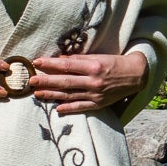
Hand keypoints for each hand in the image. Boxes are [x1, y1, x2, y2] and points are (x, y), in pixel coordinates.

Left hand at [28, 50, 147, 115]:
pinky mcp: (99, 104)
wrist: (135, 76)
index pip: (67, 65)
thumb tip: (60, 59)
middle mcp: (94, 81)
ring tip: (37, 94)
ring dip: (52, 94)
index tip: (37, 62)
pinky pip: (81, 107)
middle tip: (31, 81)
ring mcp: (96, 94)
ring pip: (69, 95)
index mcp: (93, 66)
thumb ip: (79, 60)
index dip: (50, 64)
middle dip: (46, 81)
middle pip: (65, 81)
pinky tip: (57, 108)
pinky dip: (69, 108)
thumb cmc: (114, 63)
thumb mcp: (98, 56)